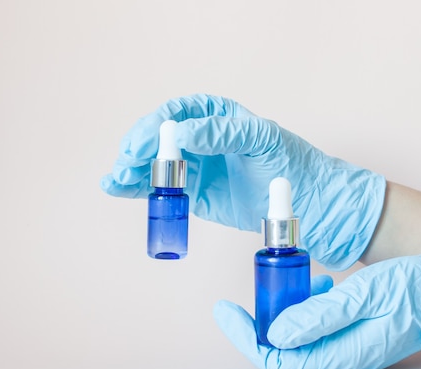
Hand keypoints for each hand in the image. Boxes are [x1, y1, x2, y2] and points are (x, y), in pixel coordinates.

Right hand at [101, 94, 384, 269]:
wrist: (306, 203)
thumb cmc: (289, 164)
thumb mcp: (260, 141)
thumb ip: (222, 132)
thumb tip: (180, 132)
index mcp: (217, 116)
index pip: (178, 113)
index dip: (155, 126)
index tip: (143, 143)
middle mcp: (202, 138)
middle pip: (159, 137)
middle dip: (137, 149)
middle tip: (124, 166)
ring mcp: (196, 165)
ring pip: (155, 162)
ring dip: (131, 170)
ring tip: (114, 182)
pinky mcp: (195, 192)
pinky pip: (163, 187)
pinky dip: (141, 188)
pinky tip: (121, 190)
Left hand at [213, 250, 420, 368]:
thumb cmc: (414, 292)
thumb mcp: (363, 296)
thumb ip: (319, 317)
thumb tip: (276, 335)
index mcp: (340, 355)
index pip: (278, 360)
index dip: (246, 338)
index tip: (226, 310)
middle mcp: (340, 358)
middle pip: (283, 351)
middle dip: (261, 321)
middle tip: (256, 288)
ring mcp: (347, 348)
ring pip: (299, 337)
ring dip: (287, 309)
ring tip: (295, 280)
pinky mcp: (353, 335)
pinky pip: (318, 327)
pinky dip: (309, 305)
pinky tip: (321, 284)